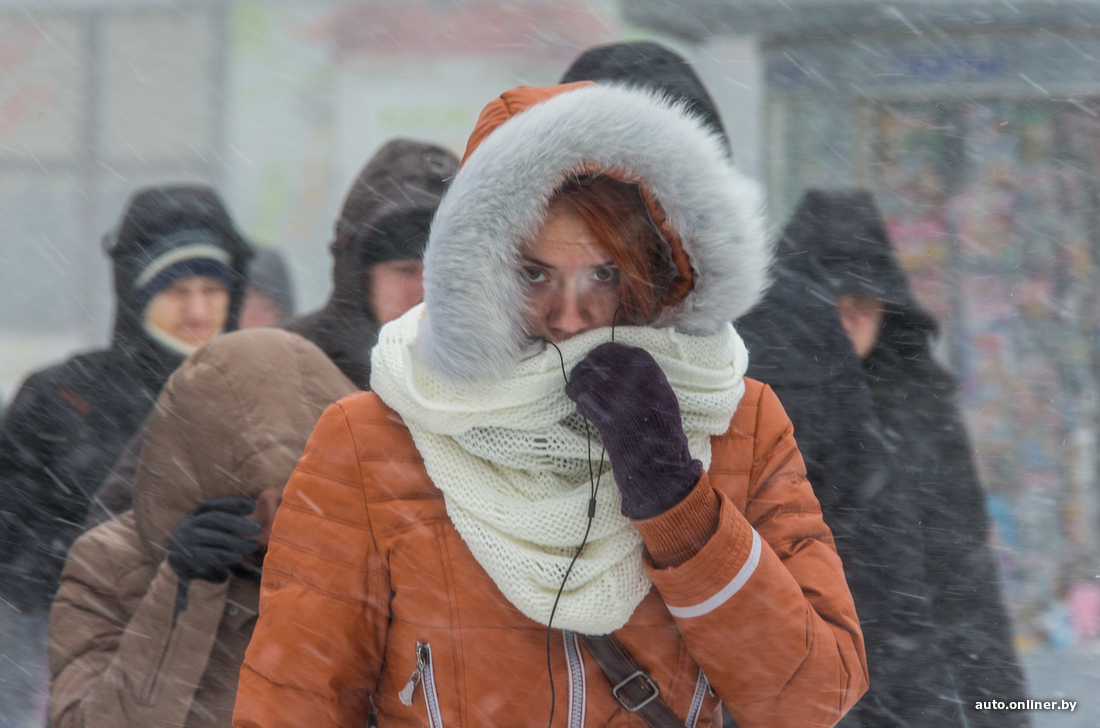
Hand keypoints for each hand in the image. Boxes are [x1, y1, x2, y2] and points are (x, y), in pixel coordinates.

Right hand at [168, 497, 260, 583]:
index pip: (214, 505)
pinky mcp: (187, 560)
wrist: (176, 574)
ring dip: (237, 542)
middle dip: (239, 522)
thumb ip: (228, 526)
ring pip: (215, 538)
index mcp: (195, 516)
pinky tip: (238, 557)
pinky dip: (226, 556)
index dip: (234, 503)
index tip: (253, 504)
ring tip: (253, 546)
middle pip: (215, 519)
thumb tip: (256, 519)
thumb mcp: (210, 534)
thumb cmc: (202, 550)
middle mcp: (188, 526)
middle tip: (258, 527)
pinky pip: (209, 556)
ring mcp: (186, 543)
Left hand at [565, 343, 700, 518]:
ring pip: (581, 374)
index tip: (593, 364)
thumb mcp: (659, 392)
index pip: (611, 348)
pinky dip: (577, 400)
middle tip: (582, 381)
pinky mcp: (596, 402)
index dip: (598, 356)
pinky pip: (576, 392)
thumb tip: (613, 367)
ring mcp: (610, 384)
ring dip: (578, 386)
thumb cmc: (659, 426)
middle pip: (592, 359)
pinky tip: (585, 409)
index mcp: (644, 364)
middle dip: (585, 369)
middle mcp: (626, 370)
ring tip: (582, 397)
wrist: (655, 454)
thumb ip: (638, 375)